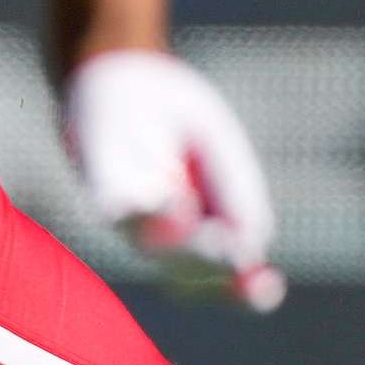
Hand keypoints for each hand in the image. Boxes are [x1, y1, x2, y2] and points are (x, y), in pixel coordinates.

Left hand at [62, 49, 283, 310]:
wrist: (122, 72)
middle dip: (211, 263)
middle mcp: (161, 233)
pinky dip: (142, 212)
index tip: (267, 289)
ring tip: (212, 236)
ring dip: (180, 243)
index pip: (224, 277)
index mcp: (202, 230)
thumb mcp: (217, 143)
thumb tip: (252, 248)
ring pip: (153, 247)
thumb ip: (235, 191)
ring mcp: (127, 214)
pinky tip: (168, 201)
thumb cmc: (176, 114)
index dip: (244, 293)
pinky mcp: (96, 187)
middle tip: (233, 252)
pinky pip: (116, 209)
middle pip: (188, 271)